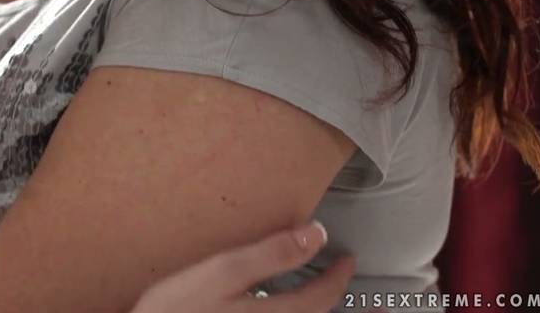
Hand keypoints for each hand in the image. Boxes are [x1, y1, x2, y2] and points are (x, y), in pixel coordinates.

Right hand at [130, 221, 355, 312]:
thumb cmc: (174, 312)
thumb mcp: (221, 273)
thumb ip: (270, 254)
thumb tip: (315, 234)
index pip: (322, 297)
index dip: (339, 276)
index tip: (347, 260)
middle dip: (345, 307)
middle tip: (365, 299)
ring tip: (340, 308)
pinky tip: (286, 312)